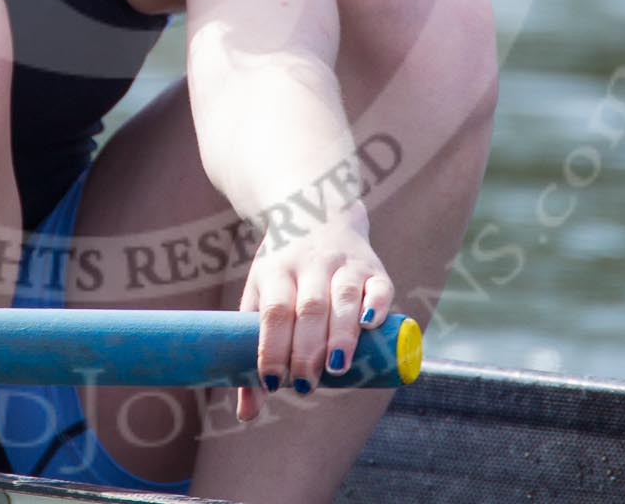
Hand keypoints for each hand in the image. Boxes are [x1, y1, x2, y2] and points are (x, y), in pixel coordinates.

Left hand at [235, 205, 393, 421]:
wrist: (314, 210)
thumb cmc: (282, 272)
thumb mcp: (259, 298)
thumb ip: (253, 353)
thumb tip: (247, 415)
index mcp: (275, 272)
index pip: (274, 310)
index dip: (272, 346)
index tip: (272, 381)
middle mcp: (309, 265)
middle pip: (309, 308)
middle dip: (307, 350)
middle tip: (305, 385)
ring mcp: (343, 263)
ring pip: (344, 297)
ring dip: (342, 333)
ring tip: (338, 367)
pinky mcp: (373, 267)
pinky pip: (378, 284)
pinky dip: (377, 305)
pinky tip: (372, 326)